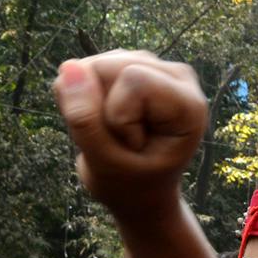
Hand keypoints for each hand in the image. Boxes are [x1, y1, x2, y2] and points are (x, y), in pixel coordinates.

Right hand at [56, 51, 207, 213]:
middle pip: (109, 66)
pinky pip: (87, 69)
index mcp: (188, 103)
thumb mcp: (105, 165)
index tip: (134, 148)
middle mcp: (177, 76)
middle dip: (99, 107)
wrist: (138, 192)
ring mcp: (154, 67)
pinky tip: (106, 120)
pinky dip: (86, 99)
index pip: (133, 79)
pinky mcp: (130, 64)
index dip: (118, 117)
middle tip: (120, 142)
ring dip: (92, 104)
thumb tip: (69, 67)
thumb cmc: (130, 185)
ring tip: (115, 133)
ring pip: (95, 65)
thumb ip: (86, 121)